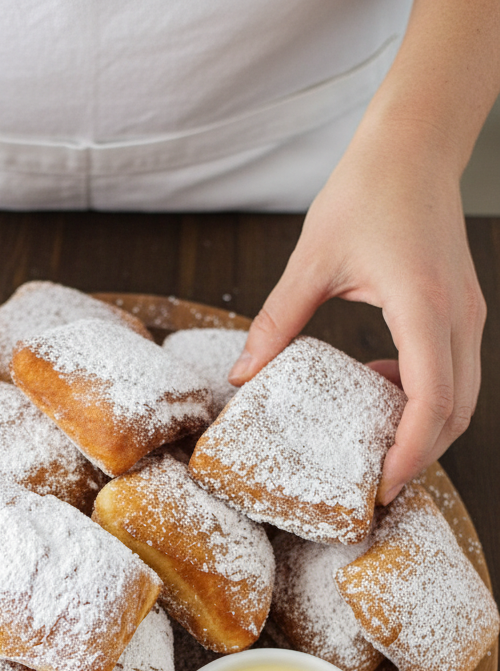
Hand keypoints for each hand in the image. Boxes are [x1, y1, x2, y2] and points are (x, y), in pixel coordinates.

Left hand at [228, 123, 485, 503]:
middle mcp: (457, 317)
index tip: (378, 489)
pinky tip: (380, 387)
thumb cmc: (367, 189)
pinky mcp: (462, 309)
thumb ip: (276, 322)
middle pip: (455, 414)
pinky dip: (426, 397)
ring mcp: (467, 313)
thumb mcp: (311, 260)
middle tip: (373, 488)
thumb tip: (242, 375)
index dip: (408, 455)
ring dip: (424, 429)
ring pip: (462, 397)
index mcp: (424, 308)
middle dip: (418, 457)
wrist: (415, 143)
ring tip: (375, 447)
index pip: (430, 404)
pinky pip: (455, 372)